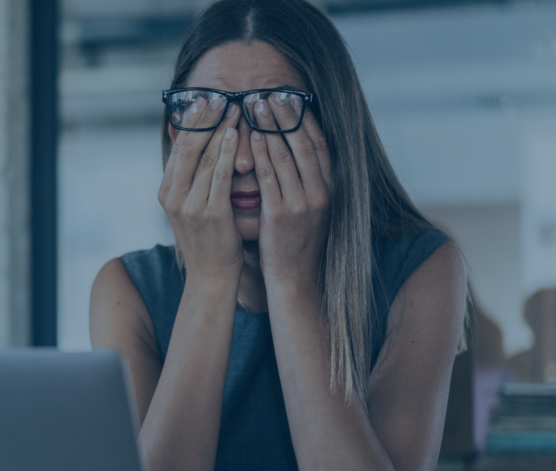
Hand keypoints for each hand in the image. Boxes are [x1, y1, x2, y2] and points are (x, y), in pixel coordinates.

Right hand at [158, 102, 243, 282]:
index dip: (192, 121)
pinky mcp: (211, 214)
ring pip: (206, 157)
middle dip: (205, 119)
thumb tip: (198, 144)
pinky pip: (220, 175)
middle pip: (188, 147)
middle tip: (219, 95)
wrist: (211, 275)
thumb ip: (191, 178)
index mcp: (166, 191)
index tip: (205, 99)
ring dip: (221, 129)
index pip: (178, 147)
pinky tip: (237, 134)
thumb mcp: (191, 205)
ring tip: (235, 108)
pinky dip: (228, 152)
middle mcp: (173, 196)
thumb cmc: (207, 237)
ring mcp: (190, 205)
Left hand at [249, 92, 331, 286]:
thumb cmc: (295, 241)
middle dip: (285, 115)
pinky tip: (252, 136)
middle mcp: (320, 192)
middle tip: (270, 92)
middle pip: (303, 144)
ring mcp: (303, 203)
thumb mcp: (308, 207)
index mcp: (328, 188)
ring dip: (270, 127)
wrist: (295, 278)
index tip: (292, 97)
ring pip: (286, 156)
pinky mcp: (282, 215)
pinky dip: (262, 154)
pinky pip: (270, 177)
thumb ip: (304, 180)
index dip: (305, 118)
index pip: (319, 144)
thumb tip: (294, 150)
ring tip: (255, 105)